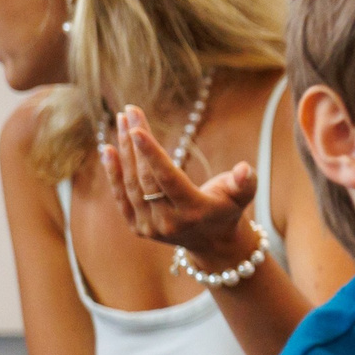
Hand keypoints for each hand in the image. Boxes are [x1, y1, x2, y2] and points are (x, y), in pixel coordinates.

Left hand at [101, 105, 261, 271]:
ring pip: (132, 185)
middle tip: (129, 112)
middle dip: (135, 143)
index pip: (168, 179)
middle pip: (146, 179)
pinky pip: (122, 197)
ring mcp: (150, 227)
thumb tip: (244, 169)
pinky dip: (114, 173)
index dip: (151, 155)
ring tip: (120, 121)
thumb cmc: (228, 208)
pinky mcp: (138, 227)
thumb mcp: (242, 196)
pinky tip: (108, 149)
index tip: (136, 129)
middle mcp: (169, 223)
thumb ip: (246, 182)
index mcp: (195, 212)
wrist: (213, 242)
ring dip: (123, 152)